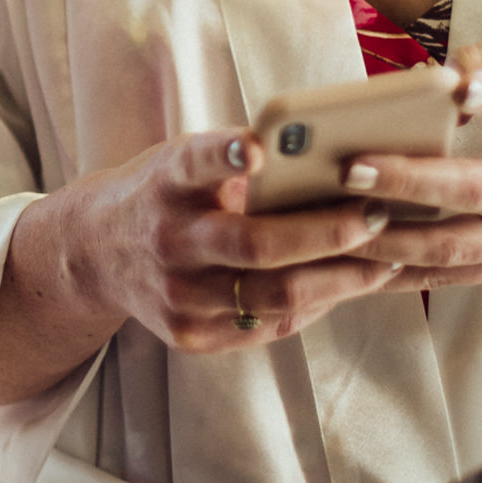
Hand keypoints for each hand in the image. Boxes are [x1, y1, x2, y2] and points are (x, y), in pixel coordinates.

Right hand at [0, 127, 419, 400]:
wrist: (94, 252)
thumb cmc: (164, 194)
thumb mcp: (183, 163)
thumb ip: (237, 165)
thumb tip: (331, 164)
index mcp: (163, 183)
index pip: (192, 164)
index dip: (225, 155)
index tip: (259, 147)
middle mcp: (165, 240)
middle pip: (253, 245)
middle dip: (326, 232)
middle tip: (378, 215)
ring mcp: (175, 295)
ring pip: (272, 296)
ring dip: (339, 279)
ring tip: (387, 259)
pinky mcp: (186, 335)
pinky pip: (264, 327)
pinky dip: (312, 305)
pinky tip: (346, 286)